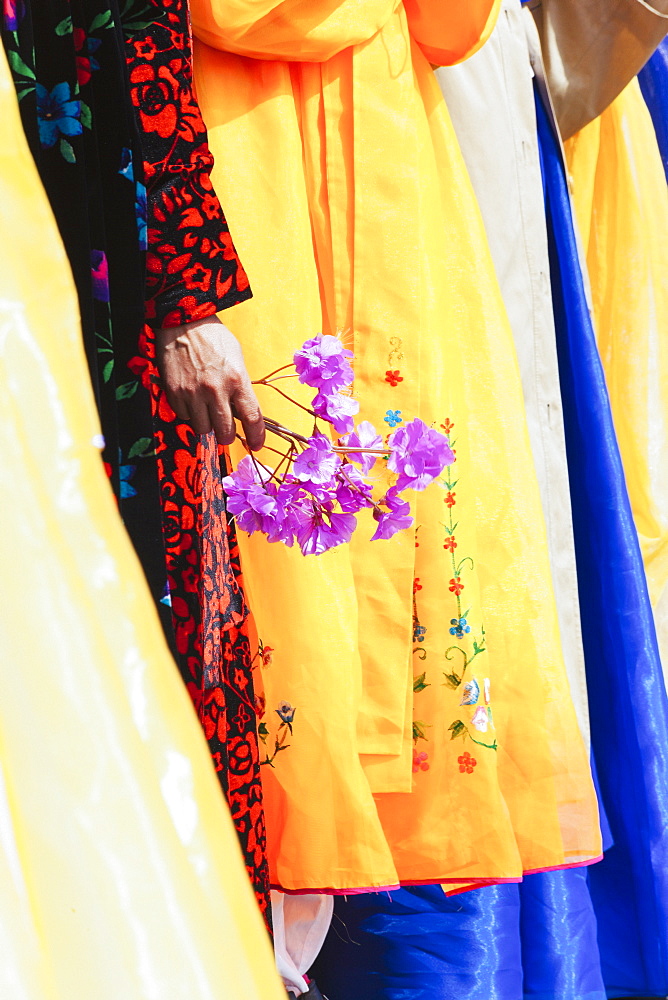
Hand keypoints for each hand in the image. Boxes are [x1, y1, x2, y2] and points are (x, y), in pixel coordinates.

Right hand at [155, 316, 264, 450]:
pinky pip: (184, 417)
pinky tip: (192, 399)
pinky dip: (190, 414)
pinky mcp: (175, 393)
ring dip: (207, 424)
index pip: (251, 418)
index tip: (256, 445)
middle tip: (226, 431)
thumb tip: (241, 414)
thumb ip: (241, 387)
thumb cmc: (214, 339)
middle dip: (227, 436)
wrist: (183, 322)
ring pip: (203, 428)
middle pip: (225, 432)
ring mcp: (193, 393)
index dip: (256, 436)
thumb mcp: (237, 359)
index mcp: (237, 380)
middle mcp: (216, 389)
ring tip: (207, 410)